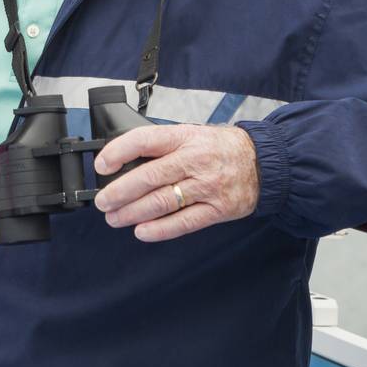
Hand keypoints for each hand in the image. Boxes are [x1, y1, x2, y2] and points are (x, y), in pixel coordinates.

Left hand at [92, 124, 260, 241]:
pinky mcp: (218, 209)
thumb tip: (124, 163)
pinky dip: (160, 229)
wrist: (264, 162)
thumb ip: (162, 147)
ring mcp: (207, 186)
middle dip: (119, 192)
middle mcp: (194, 160)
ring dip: (133, 213)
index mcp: (184, 138)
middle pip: (149, 177)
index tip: (101, 165)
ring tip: (115, 218)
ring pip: (162, 202)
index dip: (118, 152)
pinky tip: (142, 232)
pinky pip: (184, 222)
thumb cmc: (219, 148)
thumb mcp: (191, 135)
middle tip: (103, 202)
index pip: (145, 140)